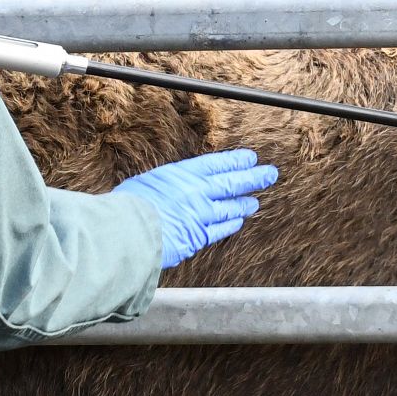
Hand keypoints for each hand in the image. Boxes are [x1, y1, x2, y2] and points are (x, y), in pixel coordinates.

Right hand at [112, 149, 279, 269]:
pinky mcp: (198, 237)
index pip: (216, 164)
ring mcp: (200, 215)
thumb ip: (164, 186)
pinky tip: (238, 221)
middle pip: (232, 183)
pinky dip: (231, 224)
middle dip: (254, 178)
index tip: (251, 158)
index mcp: (181, 174)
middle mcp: (196, 192)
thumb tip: (167, 189)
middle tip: (270, 174)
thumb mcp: (145, 184)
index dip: (236, 161)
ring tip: (255, 202)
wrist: (126, 232)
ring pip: (231, 207)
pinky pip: (220, 230)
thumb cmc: (127, 207)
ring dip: (245, 204)